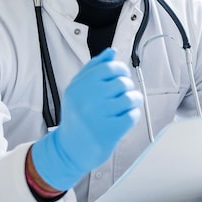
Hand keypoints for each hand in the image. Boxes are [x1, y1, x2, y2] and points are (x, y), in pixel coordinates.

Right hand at [30, 48, 142, 191]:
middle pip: (123, 82)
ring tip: (126, 107)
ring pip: (131, 98)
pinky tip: (124, 118)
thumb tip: (112, 52)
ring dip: (133, 101)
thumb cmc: (76, 117)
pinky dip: (132, 116)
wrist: (68, 149)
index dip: (121, 70)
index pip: (109, 68)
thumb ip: (93, 69)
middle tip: (122, 95)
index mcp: (79, 86)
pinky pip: (132, 115)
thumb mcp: (76, 90)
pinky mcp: (110, 131)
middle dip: (127, 87)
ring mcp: (99, 115)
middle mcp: (87, 99)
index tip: (121, 76)